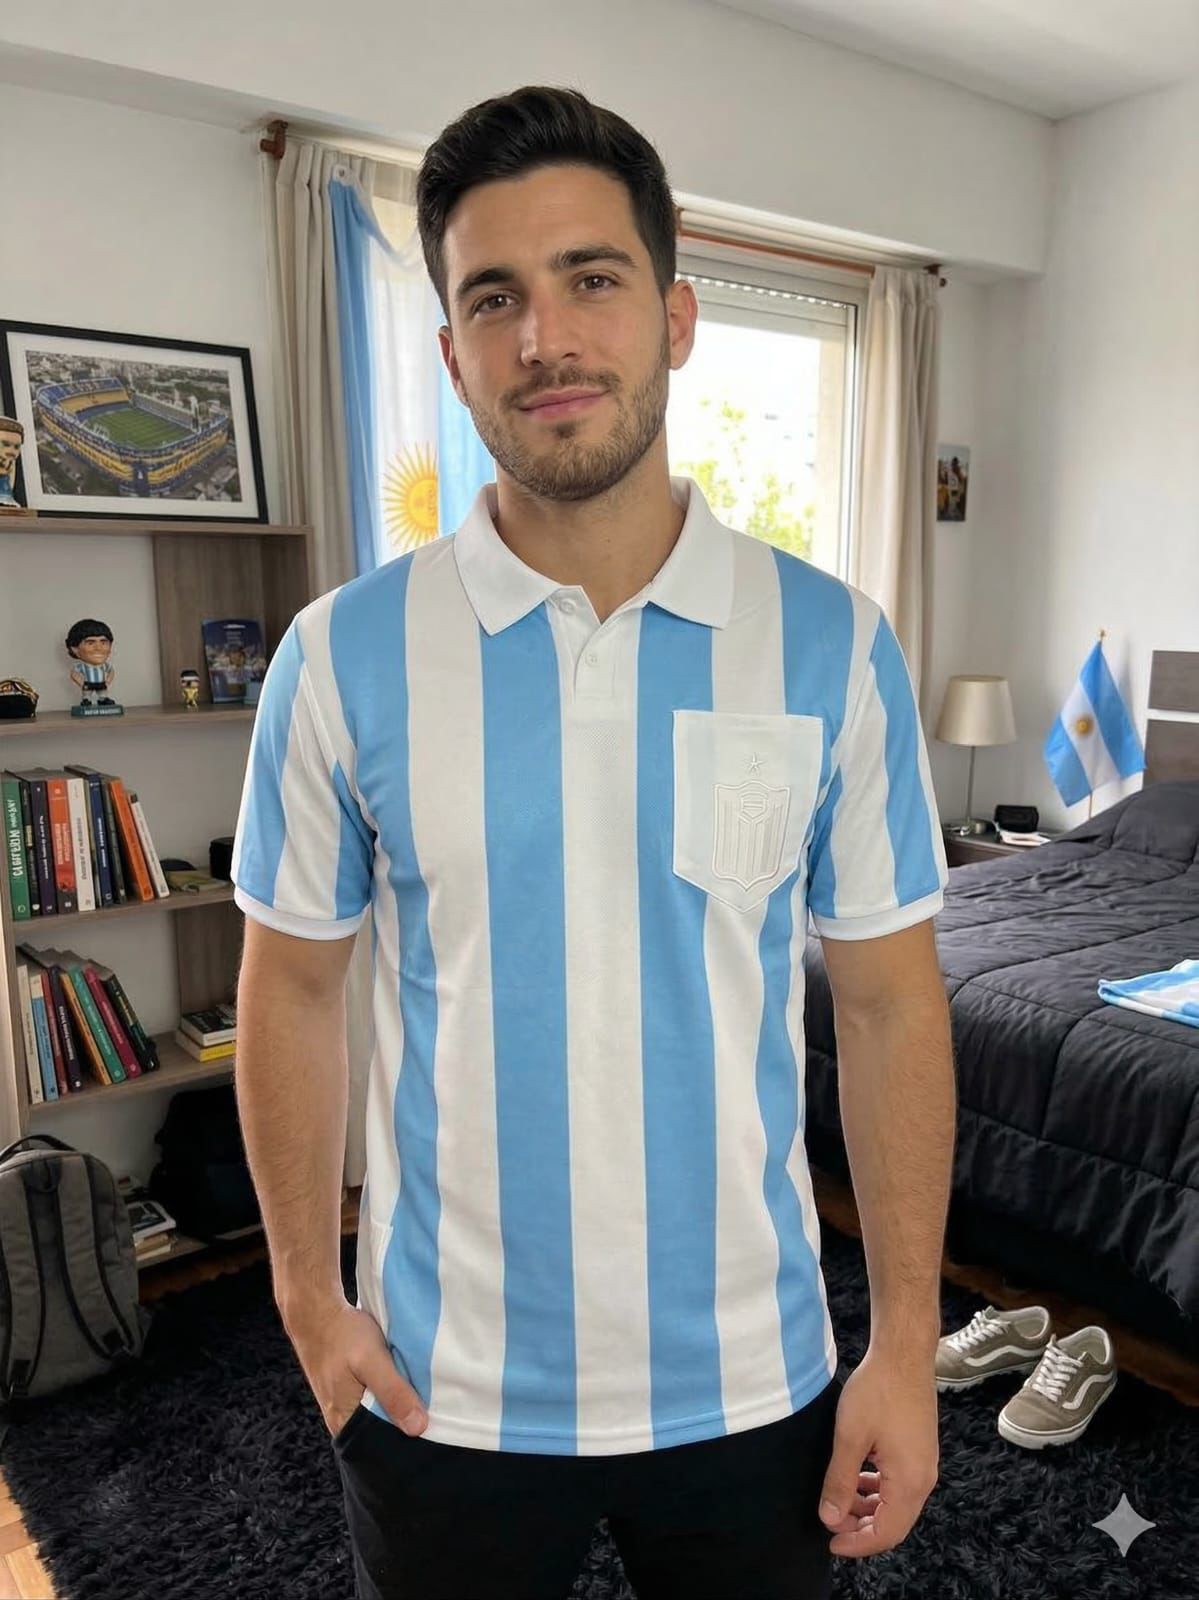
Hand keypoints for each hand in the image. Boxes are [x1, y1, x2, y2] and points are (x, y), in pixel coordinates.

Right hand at [283, 1295, 428, 1440]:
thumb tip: (418, 1427)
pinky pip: (374, 1400)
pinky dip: (389, 1393)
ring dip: (398, 1405)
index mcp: (344, 1423)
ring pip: (379, 1414)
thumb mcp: (371, 1360)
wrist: (316, 1311)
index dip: (406, 1440)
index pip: (381, 1447)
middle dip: (404, 1422)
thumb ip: (392, 1391)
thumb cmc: (341, 1335)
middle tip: (432, 1410)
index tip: (432, 1430)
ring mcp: (344, 1405)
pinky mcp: (348, 1390)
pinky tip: (403, 1383)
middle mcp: (342, 1420)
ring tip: (421, 1396)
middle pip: (381, 1432)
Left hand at [817, 1346, 938, 1556]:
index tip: (830, 1542)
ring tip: (839, 1500)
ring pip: (896, 1503)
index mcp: (910, 1482)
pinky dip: (877, 1489)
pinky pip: (898, 1484)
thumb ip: (840, 1481)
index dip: (857, 1544)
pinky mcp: (919, 1450)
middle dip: (861, 1529)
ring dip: (868, 1508)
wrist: (904, 1354)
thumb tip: (830, 1518)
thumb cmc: (878, 1391)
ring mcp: (924, 1464)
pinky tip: (857, 1478)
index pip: (886, 1533)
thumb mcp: (850, 1437)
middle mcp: (923, 1479)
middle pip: (894, 1523)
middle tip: (831, 1522)